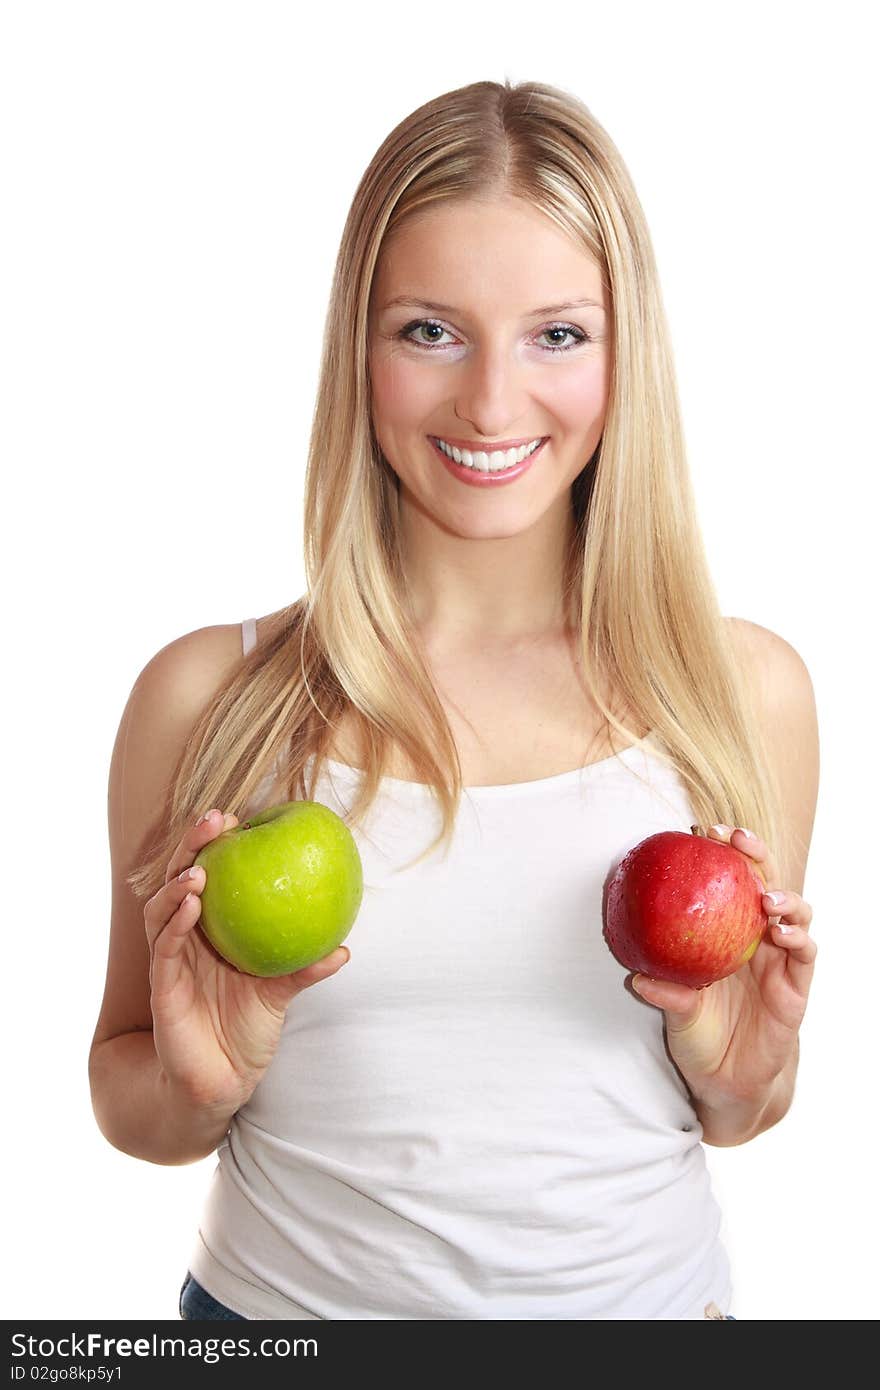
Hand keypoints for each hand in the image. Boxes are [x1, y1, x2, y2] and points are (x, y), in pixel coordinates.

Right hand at [144, 808, 350, 1114]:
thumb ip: (307, 969)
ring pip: (162, 907)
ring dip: (177, 882)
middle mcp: (186, 937)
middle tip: (216, 819)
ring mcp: (170, 959)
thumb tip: (345, 948)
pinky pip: (163, 947)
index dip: (219, 845)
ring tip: (200, 867)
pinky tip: (191, 905)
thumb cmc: (248, 1029)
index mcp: (212, 930)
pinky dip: (173, 922)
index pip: (212, 875)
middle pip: (180, 878)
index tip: (240, 816)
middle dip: (193, 845)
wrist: (223, 1081)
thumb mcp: (282, 992)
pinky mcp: (161, 986)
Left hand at [629, 826, 816, 1112]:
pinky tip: (781, 933)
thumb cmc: (698, 1034)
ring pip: (795, 913)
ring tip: (765, 897)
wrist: (726, 1080)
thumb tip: (635, 976)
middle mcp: (757, 938)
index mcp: (727, 933)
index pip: (728, 881)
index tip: (703, 831)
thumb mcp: (677, 1012)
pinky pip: (805, 953)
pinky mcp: (797, 986)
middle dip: (756, 855)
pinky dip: (797, 938)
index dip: (721, 853)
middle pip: (765, 882)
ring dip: (785, 898)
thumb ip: (666, 993)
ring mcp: (781, 959)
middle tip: (737, 842)